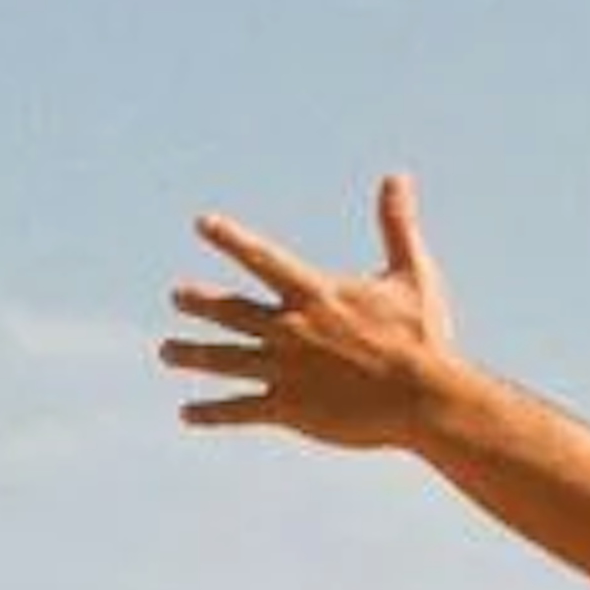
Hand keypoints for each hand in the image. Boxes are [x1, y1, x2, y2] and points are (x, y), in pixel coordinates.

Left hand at [164, 173, 458, 448]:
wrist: (422, 398)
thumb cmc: (422, 336)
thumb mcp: (412, 273)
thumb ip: (396, 225)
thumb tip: (396, 176)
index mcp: (317, 295)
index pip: (264, 259)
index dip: (232, 239)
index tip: (202, 223)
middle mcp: (292, 329)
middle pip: (232, 311)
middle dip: (201, 302)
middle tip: (177, 296)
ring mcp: (285, 370)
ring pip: (225, 360)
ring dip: (193, 354)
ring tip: (167, 352)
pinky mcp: (289, 409)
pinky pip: (240, 410)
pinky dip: (212, 412)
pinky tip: (188, 413)